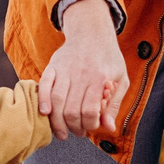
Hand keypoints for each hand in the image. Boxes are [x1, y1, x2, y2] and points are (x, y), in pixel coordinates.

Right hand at [38, 0, 129, 140]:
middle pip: (71, 111)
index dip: (90, 124)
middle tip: (78, 132)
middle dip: (74, 128)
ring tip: (62, 132)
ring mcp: (64, 70)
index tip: (92, 126)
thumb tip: (109, 127)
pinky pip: (44, 86)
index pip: (89, 111)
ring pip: (56, 102)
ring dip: (57, 122)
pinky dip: (42, 101)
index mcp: (99, 78)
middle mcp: (80, 74)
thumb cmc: (108, 57)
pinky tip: (45, 113)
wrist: (92, 32)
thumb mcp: (121, 79)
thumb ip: (114, 105)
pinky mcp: (52, 66)